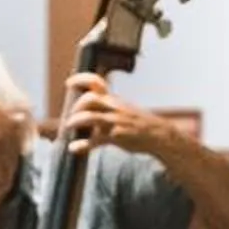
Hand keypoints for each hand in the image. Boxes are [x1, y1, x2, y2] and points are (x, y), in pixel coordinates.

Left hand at [58, 73, 176, 159]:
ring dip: (75, 122)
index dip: (81, 79)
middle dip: (77, 106)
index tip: (69, 83)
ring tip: (69, 127)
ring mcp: (116, 122)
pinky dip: (83, 145)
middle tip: (72, 117)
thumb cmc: (138, 123)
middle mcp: (114, 107)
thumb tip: (89, 110)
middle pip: (90, 98)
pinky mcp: (118, 137)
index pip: (97, 82)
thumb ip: (107, 108)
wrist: (160, 135)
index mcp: (114, 100)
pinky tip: (74, 148)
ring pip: (90, 117)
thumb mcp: (124, 109)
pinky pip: (96, 140)